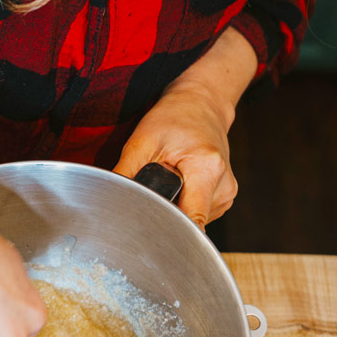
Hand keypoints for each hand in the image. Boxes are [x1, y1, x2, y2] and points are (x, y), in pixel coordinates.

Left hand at [113, 27, 256, 228]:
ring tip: (170, 182)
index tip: (151, 231)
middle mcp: (223, 185)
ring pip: (193, 221)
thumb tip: (110, 198)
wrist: (200, 104)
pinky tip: (179, 186)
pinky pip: (198, 213)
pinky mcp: (224, 197)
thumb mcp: (142, 140)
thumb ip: (126, 173)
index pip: (192, 220)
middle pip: (189, 222)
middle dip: (166, 213)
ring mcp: (227, 194)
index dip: (168, 228)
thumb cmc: (173, 118)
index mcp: (207, 169)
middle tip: (154, 192)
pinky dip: (184, 205)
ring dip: (176, 208)